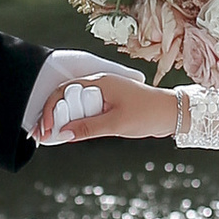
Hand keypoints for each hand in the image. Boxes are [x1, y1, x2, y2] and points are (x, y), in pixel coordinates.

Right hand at [54, 72, 185, 143]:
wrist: (173, 113)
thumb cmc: (148, 113)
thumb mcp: (116, 124)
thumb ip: (88, 128)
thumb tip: (63, 133)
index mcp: (99, 82)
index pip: (64, 92)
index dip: (50, 110)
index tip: (46, 129)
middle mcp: (100, 84)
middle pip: (67, 97)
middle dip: (53, 116)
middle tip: (45, 135)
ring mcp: (105, 93)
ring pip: (76, 105)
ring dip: (65, 120)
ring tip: (56, 136)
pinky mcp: (110, 103)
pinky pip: (88, 110)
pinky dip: (78, 121)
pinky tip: (73, 133)